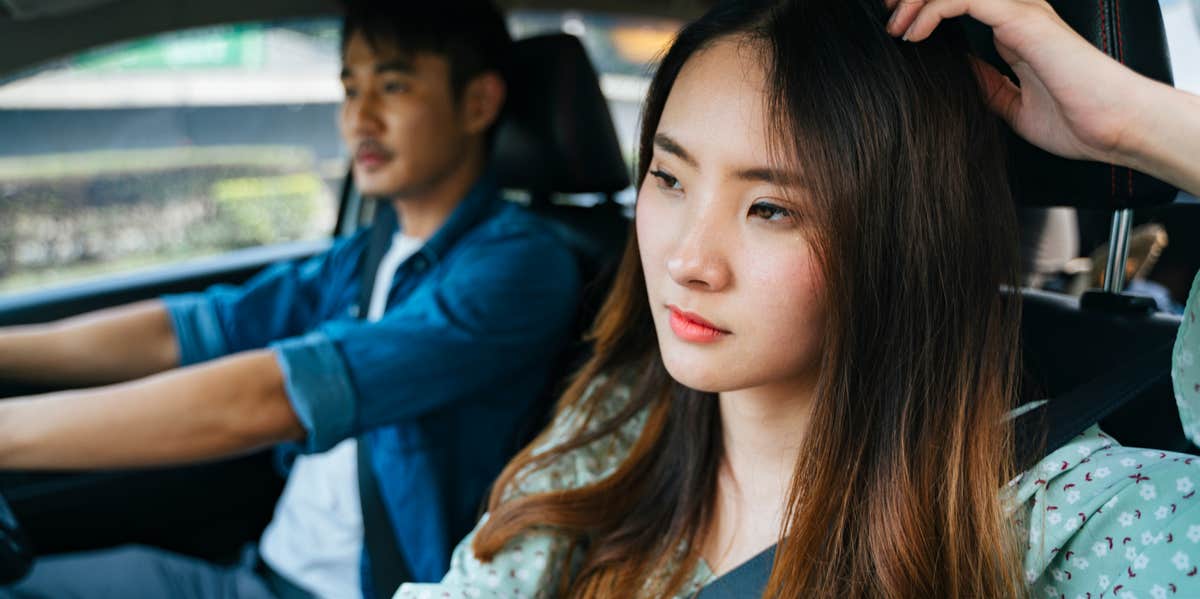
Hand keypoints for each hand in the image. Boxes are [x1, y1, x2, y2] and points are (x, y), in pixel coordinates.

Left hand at [885, 0, 1143, 166]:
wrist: (1113, 128)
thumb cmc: (1077, 122)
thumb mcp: (1012, 107)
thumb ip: (985, 85)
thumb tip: (955, 75)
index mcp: (1015, 32)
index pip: (962, 5)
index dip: (925, 11)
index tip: (896, 30)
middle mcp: (1017, 15)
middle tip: (887, 18)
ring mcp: (1021, 13)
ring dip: (917, 1)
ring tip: (894, 26)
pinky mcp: (1023, 19)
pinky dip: (932, 9)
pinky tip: (914, 33)